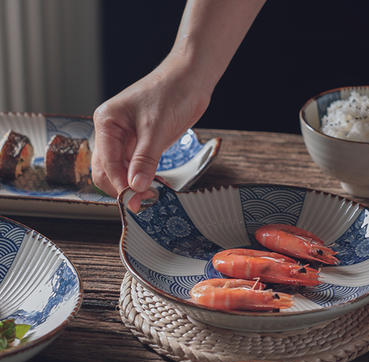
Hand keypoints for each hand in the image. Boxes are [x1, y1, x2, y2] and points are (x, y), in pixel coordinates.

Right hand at [92, 61, 210, 211]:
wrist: (190, 79)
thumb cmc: (172, 93)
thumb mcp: (157, 129)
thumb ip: (144, 159)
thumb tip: (134, 187)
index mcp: (106, 122)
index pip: (105, 163)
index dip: (119, 184)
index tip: (135, 201)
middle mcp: (111, 131)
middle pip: (107, 170)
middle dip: (122, 188)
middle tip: (142, 204)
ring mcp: (125, 138)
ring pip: (121, 171)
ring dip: (132, 186)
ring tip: (149, 199)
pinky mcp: (141, 143)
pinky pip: (135, 167)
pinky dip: (141, 179)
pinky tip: (152, 188)